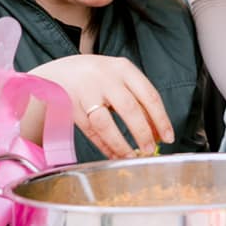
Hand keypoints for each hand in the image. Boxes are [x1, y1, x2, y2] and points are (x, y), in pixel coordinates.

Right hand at [34, 54, 173, 157]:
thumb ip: (138, 99)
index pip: (149, 96)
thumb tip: (158, 130)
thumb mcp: (118, 78)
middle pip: (130, 109)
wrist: (57, 73)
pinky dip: (103, 146)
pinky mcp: (70, 108)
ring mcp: (85, 93)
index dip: (161, 119)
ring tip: (131, 156)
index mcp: (123, 68)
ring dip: (120, 143)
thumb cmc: (95, 77)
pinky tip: (113, 154)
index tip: (168, 137)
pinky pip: (90, 132)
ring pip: (106, 123)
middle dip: (143, 133)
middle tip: (150, 149)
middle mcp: (105, 78)